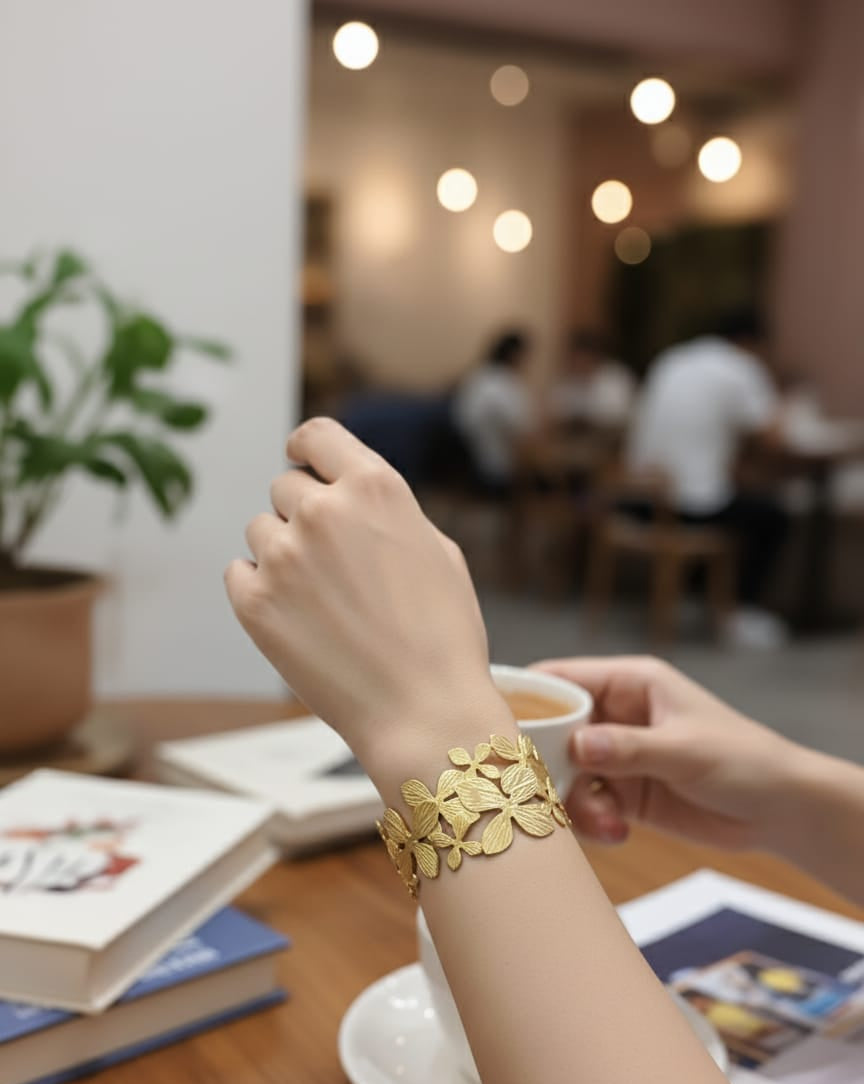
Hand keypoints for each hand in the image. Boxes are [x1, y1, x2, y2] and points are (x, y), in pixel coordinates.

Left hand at [225, 419, 506, 779]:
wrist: (423, 711)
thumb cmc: (443, 635)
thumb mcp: (436, 549)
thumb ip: (384, 509)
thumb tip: (349, 495)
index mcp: (374, 487)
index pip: (317, 435)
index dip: (307, 448)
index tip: (302, 460)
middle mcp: (323, 511)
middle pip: (286, 485)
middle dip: (304, 513)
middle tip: (333, 561)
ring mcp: (283, 556)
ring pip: (261, 530)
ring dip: (283, 551)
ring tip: (323, 599)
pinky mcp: (253, 602)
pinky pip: (240, 572)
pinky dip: (262, 589)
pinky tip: (299, 618)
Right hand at [533, 656, 805, 851]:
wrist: (780, 811)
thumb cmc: (742, 760)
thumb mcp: (684, 750)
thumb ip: (628, 748)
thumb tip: (576, 745)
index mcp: (630, 683)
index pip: (563, 679)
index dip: (528, 696)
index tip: (497, 723)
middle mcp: (617, 715)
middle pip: (555, 729)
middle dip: (546, 761)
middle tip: (539, 789)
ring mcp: (618, 756)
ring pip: (567, 772)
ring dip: (574, 800)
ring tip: (602, 821)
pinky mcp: (624, 793)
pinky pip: (588, 803)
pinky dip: (592, 820)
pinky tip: (616, 834)